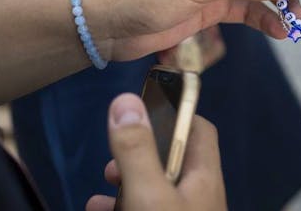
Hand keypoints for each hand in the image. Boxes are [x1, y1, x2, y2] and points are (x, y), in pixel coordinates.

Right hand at [85, 94, 224, 210]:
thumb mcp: (149, 192)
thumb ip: (137, 150)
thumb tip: (126, 101)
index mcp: (203, 175)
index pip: (197, 128)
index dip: (172, 110)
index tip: (141, 105)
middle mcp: (197, 194)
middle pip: (171, 157)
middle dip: (139, 150)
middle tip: (114, 156)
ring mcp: (183, 210)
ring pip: (154, 186)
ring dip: (126, 179)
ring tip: (105, 178)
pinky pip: (144, 208)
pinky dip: (120, 204)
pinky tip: (98, 206)